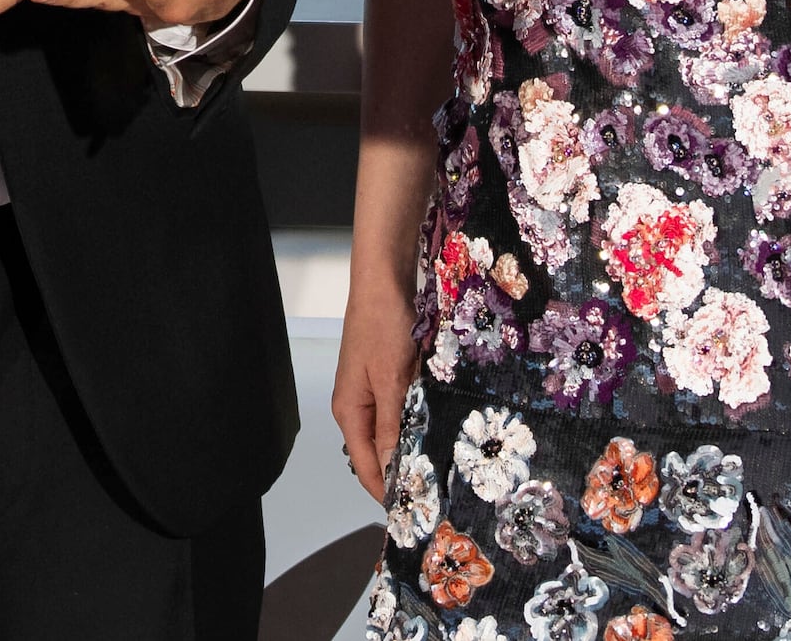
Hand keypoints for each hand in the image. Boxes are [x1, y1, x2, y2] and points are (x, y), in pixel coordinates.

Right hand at [332, 265, 419, 496]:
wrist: (384, 278)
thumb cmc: (383, 325)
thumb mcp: (390, 380)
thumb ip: (390, 427)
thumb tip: (390, 472)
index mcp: (349, 410)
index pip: (365, 466)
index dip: (387, 491)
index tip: (414, 512)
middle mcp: (357, 405)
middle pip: (376, 452)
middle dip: (402, 472)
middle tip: (436, 494)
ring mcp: (372, 390)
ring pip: (391, 432)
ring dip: (412, 447)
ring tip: (441, 469)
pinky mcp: (387, 375)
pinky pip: (401, 410)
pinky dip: (416, 423)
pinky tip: (438, 430)